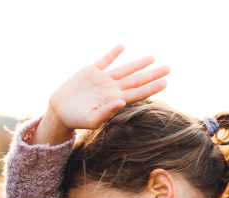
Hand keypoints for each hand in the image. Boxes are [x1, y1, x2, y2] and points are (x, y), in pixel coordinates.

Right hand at [35, 45, 169, 145]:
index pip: (138, 93)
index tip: (166, 82)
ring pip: (125, 69)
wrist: (59, 111)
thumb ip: (106, 112)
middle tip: (169, 68)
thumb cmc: (76, 119)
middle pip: (137, 80)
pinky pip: (105, 60)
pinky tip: (122, 47)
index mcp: (115, 100)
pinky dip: (113, 53)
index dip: (152, 88)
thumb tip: (121, 102)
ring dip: (138, 63)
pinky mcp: (91, 71)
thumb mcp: (90, 120)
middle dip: (153, 74)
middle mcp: (112, 89)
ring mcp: (103, 79)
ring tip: (153, 57)